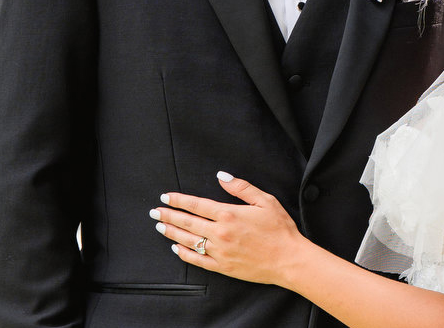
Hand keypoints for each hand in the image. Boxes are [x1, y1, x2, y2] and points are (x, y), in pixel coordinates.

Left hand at [150, 172, 308, 286]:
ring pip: (189, 241)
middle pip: (187, 222)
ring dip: (172, 232)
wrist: (289, 259)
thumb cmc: (280, 228)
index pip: (196, 205)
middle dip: (169, 215)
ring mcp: (220, 252)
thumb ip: (241, 187)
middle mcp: (220, 233)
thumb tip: (221, 176)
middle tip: (154, 211)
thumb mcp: (264, 201)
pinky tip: (176, 248)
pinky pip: (198, 260)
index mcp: (229, 215)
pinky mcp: (223, 267)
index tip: (166, 197)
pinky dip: (184, 254)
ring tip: (160, 226)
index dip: (178, 200)